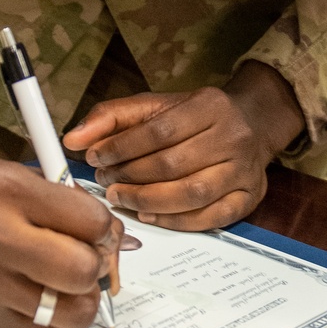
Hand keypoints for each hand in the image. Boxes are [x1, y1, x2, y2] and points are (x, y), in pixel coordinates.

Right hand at [0, 88, 121, 327]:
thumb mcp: (13, 174)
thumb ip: (63, 202)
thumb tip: (113, 236)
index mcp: (9, 190)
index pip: (91, 220)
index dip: (104, 226)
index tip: (98, 227)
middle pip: (83, 269)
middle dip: (98, 263)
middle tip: (89, 255)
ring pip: (72, 311)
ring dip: (85, 297)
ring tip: (72, 280)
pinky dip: (62, 320)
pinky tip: (52, 297)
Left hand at [63, 61, 305, 230]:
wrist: (253, 123)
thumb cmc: (196, 116)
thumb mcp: (157, 105)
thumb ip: (112, 117)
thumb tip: (73, 139)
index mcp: (211, 105)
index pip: (160, 130)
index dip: (122, 147)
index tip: (96, 157)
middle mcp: (233, 137)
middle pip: (173, 165)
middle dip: (131, 177)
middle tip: (106, 183)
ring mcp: (244, 171)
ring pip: (190, 195)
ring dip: (148, 202)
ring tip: (122, 200)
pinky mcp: (248, 199)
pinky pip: (208, 218)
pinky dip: (174, 221)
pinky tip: (149, 216)